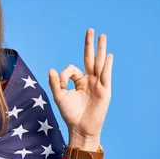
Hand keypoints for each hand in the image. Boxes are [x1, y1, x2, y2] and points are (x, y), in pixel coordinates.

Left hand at [48, 28, 112, 150]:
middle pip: (90, 58)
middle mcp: (89, 80)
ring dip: (101, 50)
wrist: (80, 128)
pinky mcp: (104, 91)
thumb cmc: (70, 114)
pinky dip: (107, 65)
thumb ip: (55, 83)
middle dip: (90, 44)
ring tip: (102, 36)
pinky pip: (106, 75)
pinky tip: (108, 55)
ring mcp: (98, 84)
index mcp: (79, 81)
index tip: (60, 84)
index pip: (72, 69)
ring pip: (99, 63)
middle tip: (91, 30)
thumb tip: (51, 69)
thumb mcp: (59, 97)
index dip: (64, 74)